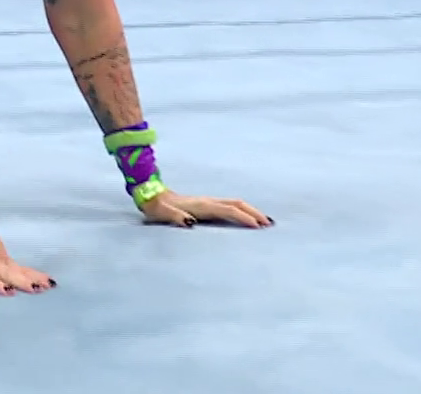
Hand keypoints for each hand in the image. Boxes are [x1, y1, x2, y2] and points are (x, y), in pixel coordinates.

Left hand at [138, 189, 272, 228]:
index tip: (257, 226)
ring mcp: (208, 201)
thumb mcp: (162, 213)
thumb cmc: (156, 208)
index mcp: (200, 205)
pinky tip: (246, 218)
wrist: (151, 195)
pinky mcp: (206, 204)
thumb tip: (189, 222)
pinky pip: (230, 206)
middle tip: (269, 224)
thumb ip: (174, 217)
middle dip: (253, 212)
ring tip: (265, 221)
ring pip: (235, 203)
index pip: (227, 210)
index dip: (242, 217)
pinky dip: (242, 210)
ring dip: (250, 210)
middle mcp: (207, 201)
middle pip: (236, 203)